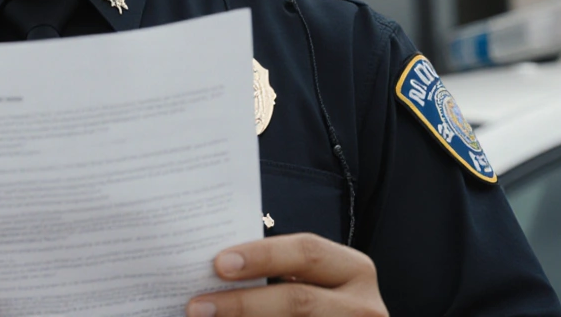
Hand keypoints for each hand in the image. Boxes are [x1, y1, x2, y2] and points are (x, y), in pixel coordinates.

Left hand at [186, 233, 386, 316]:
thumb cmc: (320, 305)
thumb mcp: (313, 281)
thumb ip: (278, 273)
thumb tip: (210, 270)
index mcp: (353, 270)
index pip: (306, 253)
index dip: (262, 257)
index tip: (219, 264)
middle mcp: (363, 306)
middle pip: (298, 301)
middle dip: (242, 304)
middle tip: (197, 306)